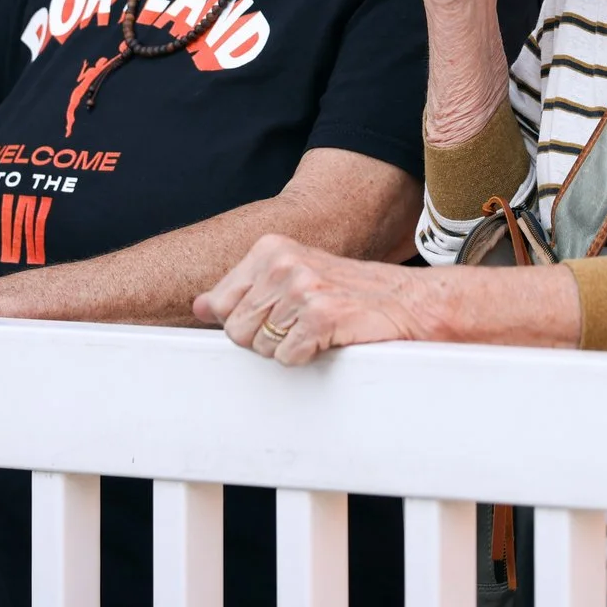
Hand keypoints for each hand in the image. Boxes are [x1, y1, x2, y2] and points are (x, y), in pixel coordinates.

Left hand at [194, 234, 436, 366]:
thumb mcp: (292, 276)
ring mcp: (302, 289)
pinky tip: (328, 339)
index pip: (220, 303)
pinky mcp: (320, 317)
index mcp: (270, 248)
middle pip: (235, 330)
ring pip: (260, 347)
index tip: (272, 316)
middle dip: (263, 339)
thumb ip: (244, 290)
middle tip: (299, 326)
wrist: (408, 301)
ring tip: (316, 330)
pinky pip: (287, 358)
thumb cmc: (350, 292)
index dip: (244, 320)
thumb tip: (198, 306)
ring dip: (287, 348)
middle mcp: (283, 263)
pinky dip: (306, 358)